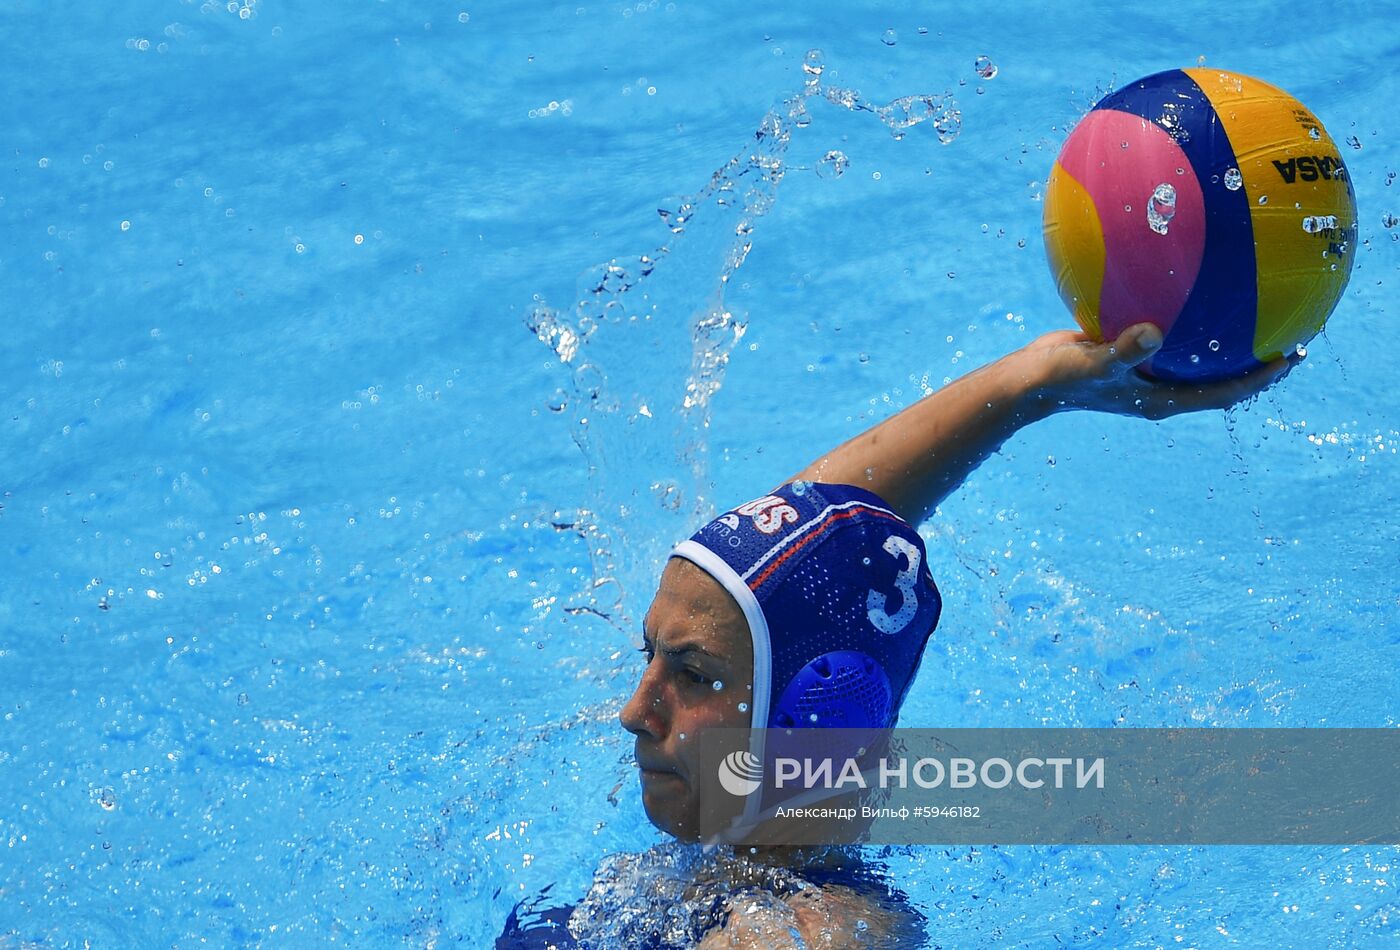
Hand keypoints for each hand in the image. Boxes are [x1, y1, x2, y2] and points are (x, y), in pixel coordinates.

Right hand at [1023, 322, 1299, 419]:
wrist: (1028, 380)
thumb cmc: (1059, 379)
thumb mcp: (1092, 364)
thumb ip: (1125, 351)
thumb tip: (1154, 332)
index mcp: (1162, 399)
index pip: (1224, 394)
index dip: (1261, 379)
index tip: (1293, 356)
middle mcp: (1161, 386)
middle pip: (1221, 375)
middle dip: (1257, 356)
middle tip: (1293, 327)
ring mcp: (1146, 369)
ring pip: (1196, 353)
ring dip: (1225, 334)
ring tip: (1254, 300)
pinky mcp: (1130, 349)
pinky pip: (1168, 330)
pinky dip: (1184, 311)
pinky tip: (1192, 275)